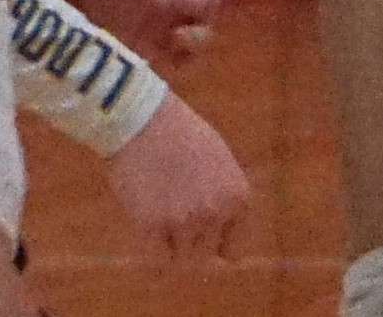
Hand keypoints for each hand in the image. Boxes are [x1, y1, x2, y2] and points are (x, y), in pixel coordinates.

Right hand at [101, 91, 250, 259]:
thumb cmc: (180, 135)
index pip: (232, 252)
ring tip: (159, 216)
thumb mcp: (219, 162)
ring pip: (179, 261)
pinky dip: (151, 257)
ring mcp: (185, 220)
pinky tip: (146, 236)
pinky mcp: (152, 225)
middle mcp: (216, 212)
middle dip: (189, 245)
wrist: (144, 119)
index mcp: (238, 197)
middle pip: (203, 257)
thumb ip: (223, 197)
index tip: (198, 237)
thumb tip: (221, 238)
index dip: (213, 247)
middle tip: (173, 221)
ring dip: (168, 246)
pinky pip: (156, 262)